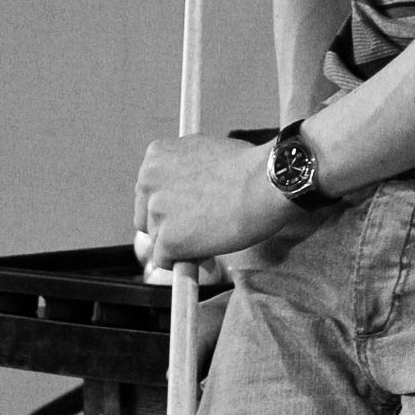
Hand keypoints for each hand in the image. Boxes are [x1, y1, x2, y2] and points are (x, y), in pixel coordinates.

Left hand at [135, 134, 290, 269]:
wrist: (268, 183)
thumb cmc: (250, 167)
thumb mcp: (207, 151)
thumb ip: (185, 170)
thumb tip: (184, 191)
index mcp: (157, 155)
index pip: (149, 189)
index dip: (170, 205)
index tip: (188, 212)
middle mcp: (148, 180)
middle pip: (147, 216)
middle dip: (169, 225)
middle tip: (198, 231)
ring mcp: (157, 211)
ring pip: (158, 239)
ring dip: (180, 244)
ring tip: (209, 241)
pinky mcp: (168, 240)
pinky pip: (166, 261)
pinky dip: (185, 263)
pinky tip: (208, 257)